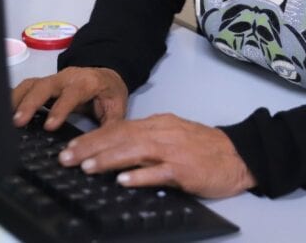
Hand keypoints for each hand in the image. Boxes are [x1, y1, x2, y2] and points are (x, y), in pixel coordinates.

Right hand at [11, 66, 128, 130]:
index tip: (49, 126)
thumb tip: (100, 149)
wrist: (107, 77)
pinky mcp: (43, 83)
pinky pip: (25, 87)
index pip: (71, 94)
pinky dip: (13, 98)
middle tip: (18, 122)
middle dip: (30, 103)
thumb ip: (109, 127)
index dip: (60, 109)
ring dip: (17, 101)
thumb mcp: (116, 109)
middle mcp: (67, 78)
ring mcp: (53, 79)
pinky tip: (4, 112)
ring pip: (31, 85)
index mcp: (87, 82)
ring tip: (5, 119)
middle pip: (45, 86)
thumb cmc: (109, 94)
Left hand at [57, 113, 255, 197]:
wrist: (238, 155)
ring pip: (135, 150)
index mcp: (158, 124)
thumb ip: (147, 142)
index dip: (93, 137)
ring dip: (108, 159)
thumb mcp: (173, 136)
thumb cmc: (205, 149)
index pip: (119, 128)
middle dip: (91, 147)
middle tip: (66, 158)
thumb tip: (116, 151)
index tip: (71, 148)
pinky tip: (123, 181)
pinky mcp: (184, 169)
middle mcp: (162, 133)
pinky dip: (140, 175)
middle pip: (121, 137)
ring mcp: (173, 150)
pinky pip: (159, 172)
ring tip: (86, 168)